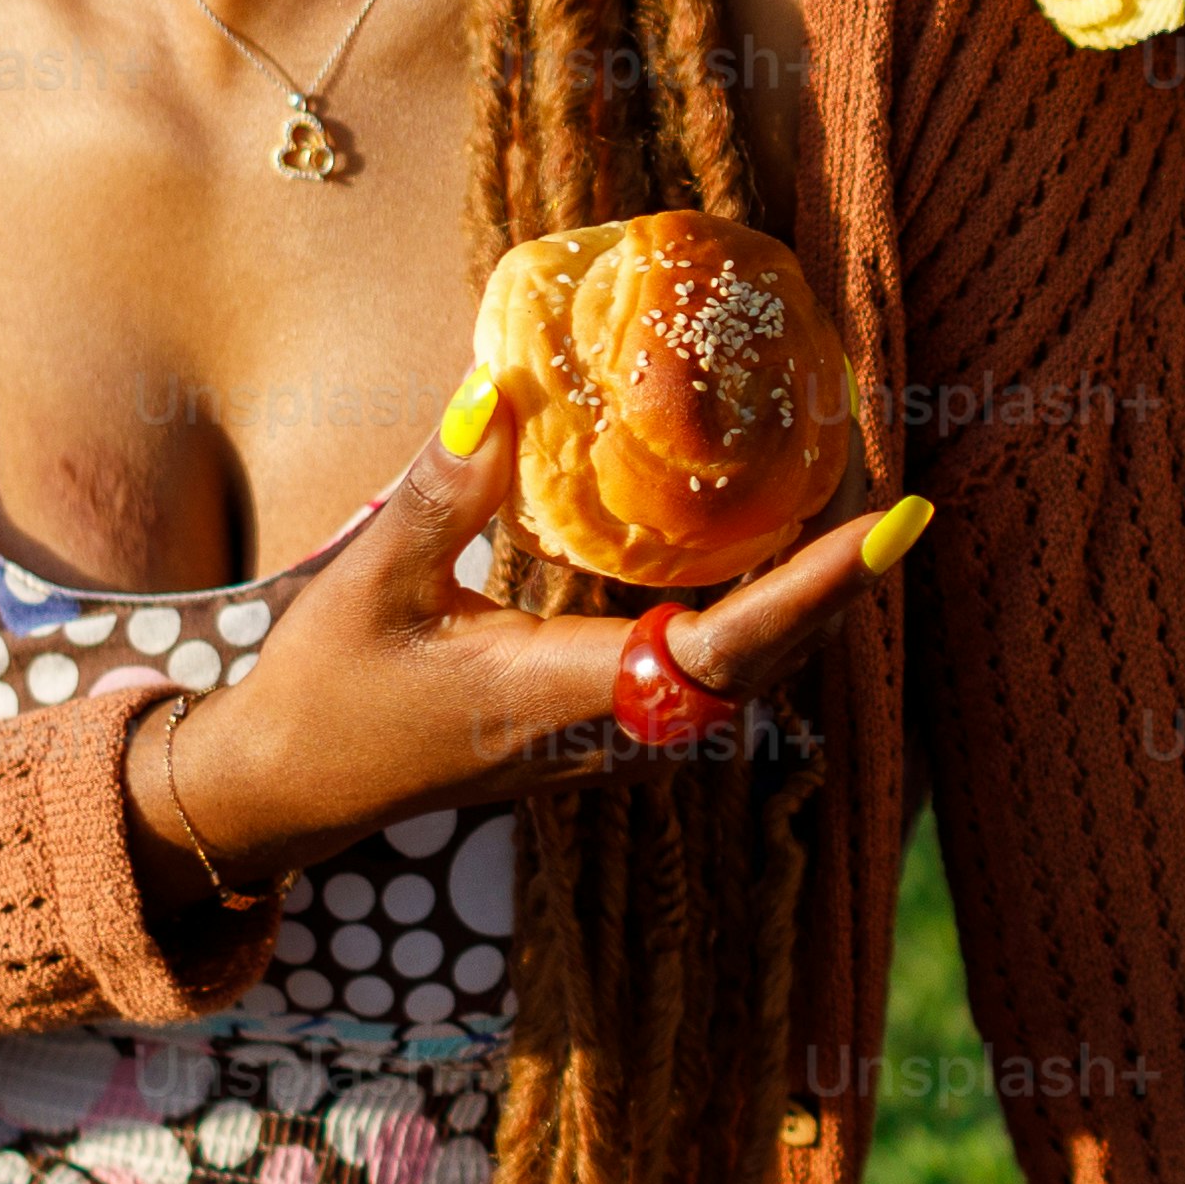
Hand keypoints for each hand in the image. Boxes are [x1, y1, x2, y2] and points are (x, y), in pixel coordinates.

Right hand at [92, 388, 926, 896]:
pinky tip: (765, 562)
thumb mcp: (371, 582)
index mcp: (557, 694)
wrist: (288, 794)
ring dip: (805, 608)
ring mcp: (608, 748)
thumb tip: (496, 388)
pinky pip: (706, 684)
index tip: (888, 527)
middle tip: (895, 498)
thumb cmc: (324, 689)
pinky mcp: (598, 739)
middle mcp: (606, 733)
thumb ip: (443, 493)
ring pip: (742, 682)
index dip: (812, 591)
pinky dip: (754, 625)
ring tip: (855, 520)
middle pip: (763, 667)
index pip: (721, 649)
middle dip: (837, 587)